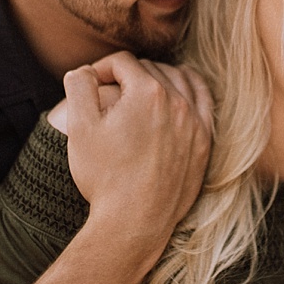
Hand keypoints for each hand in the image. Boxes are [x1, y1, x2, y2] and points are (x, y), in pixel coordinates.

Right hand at [62, 52, 212, 251]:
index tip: (90, 84)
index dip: (101, 68)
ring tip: (138, 91)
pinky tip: (177, 93)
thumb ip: (79, 86)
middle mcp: (177, 101)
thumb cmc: (104, 176)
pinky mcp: (204, 141)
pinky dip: (189, 90)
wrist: (134, 221)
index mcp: (147, 92)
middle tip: (108, 91)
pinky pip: (202, 101)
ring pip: (178, 80)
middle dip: (126, 75)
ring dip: (156, 79)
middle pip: (149, 69)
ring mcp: (195, 121)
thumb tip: (85, 70)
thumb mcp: (80, 127)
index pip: (122, 62)